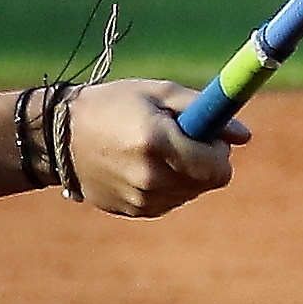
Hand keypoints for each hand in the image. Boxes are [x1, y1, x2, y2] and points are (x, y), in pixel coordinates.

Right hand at [64, 79, 247, 217]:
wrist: (58, 136)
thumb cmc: (112, 104)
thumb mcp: (157, 92)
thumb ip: (204, 109)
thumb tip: (244, 136)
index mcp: (157, 143)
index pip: (219, 167)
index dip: (219, 150)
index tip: (206, 134)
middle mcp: (151, 177)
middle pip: (208, 182)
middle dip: (203, 160)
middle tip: (180, 139)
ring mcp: (141, 199)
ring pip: (190, 192)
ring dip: (183, 173)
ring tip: (151, 151)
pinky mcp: (134, 211)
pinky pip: (169, 200)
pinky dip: (165, 185)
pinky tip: (138, 166)